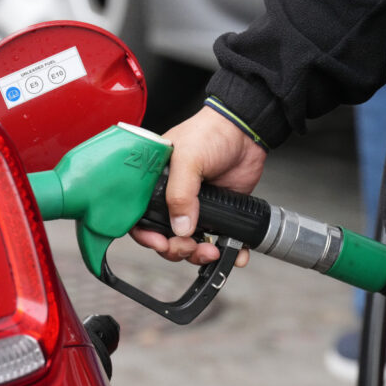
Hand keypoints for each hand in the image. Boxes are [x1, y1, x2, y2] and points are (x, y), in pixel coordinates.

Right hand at [131, 106, 266, 266]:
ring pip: (188, 243)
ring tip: (211, 251)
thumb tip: (180, 227)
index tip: (159, 242)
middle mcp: (171, 198)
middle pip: (163, 236)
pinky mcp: (218, 213)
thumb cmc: (210, 132)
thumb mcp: (188, 158)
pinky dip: (226, 252)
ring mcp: (195, 208)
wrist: (246, 131)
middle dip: (175, 248)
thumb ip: (180, 194)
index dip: (146, 235)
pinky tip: (233, 254)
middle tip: (188, 246)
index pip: (139, 216)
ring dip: (197, 254)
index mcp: (154, 183)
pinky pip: (217, 239)